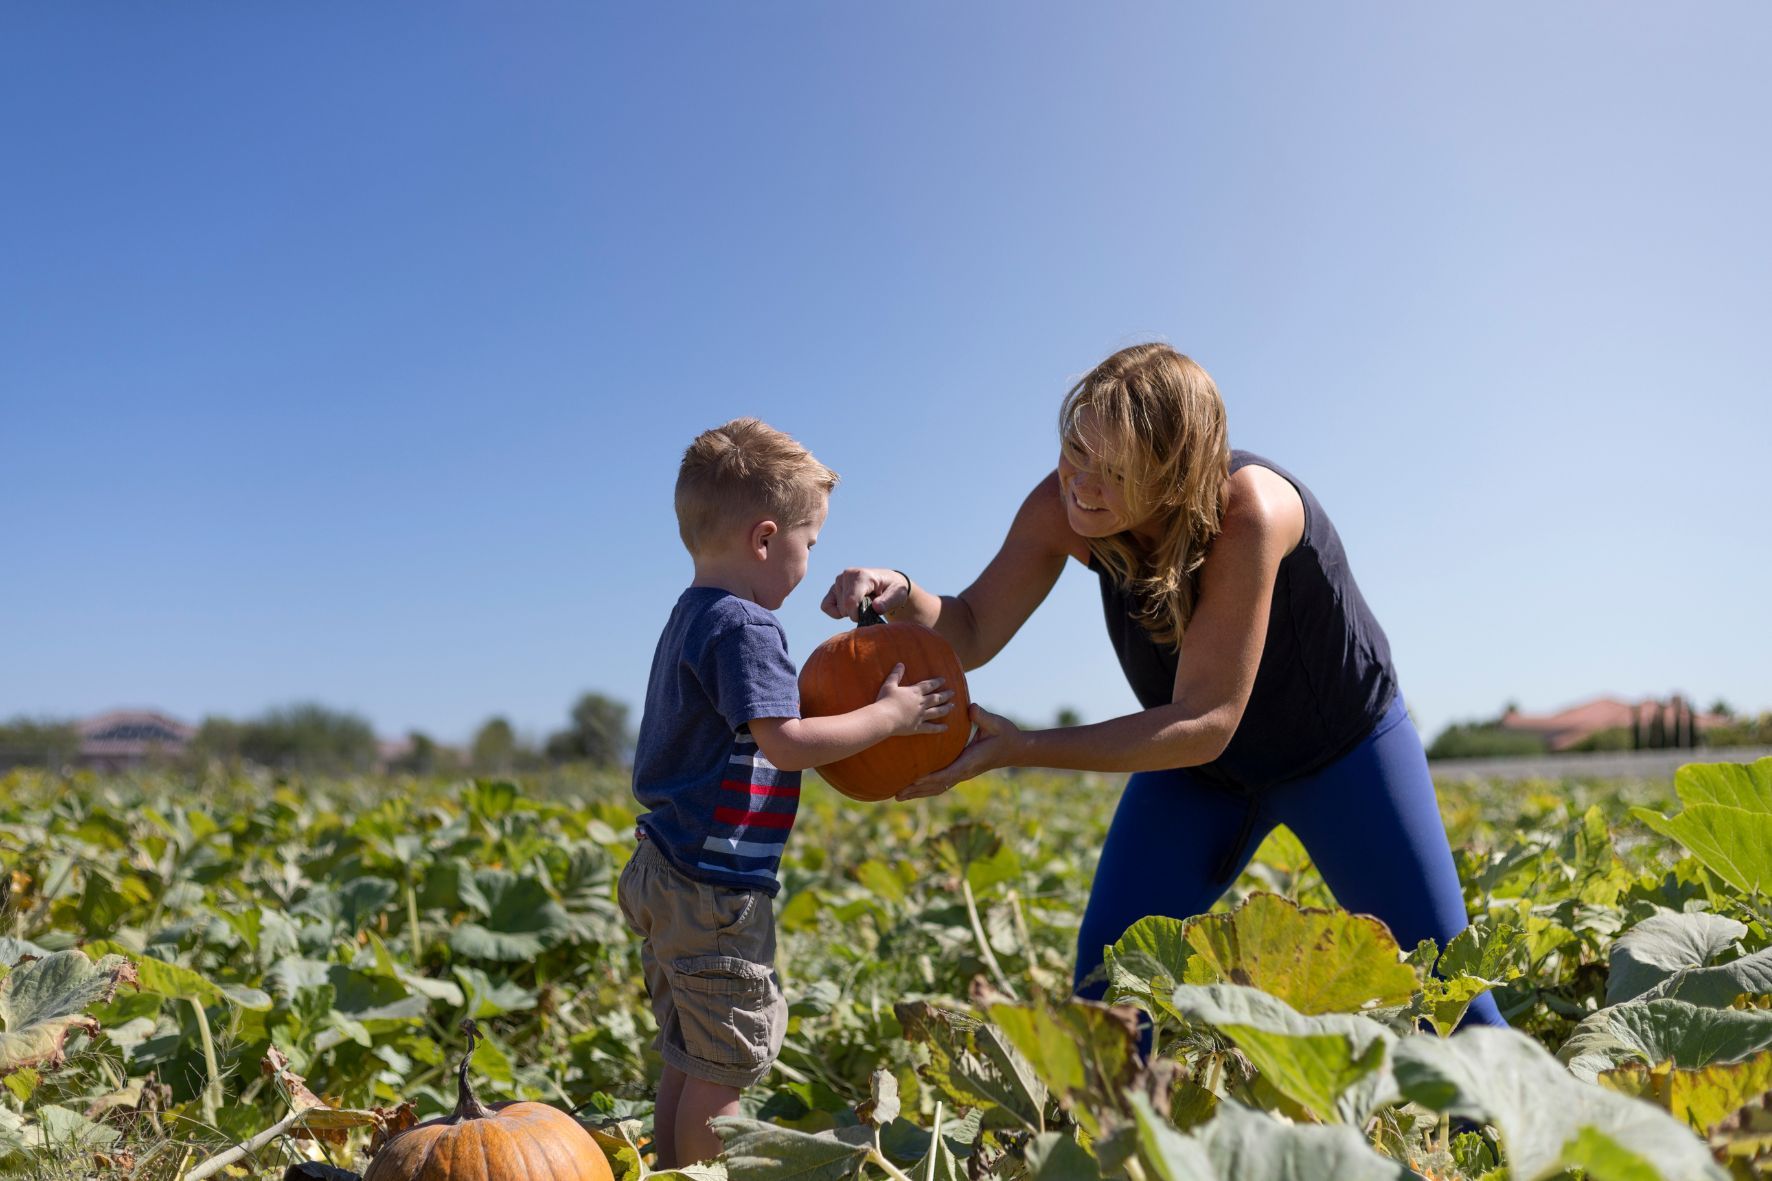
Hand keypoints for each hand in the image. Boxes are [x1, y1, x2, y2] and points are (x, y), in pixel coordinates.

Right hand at [822, 567, 911, 619]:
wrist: (888, 582)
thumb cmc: (893, 589)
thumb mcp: (897, 595)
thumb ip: (888, 602)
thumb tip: (876, 608)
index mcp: (862, 575)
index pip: (850, 601)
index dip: (856, 615)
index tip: (867, 616)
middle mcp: (847, 575)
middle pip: (844, 607)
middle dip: (855, 613)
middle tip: (869, 607)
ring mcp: (838, 581)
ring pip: (837, 608)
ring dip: (849, 612)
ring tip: (862, 604)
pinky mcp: (833, 588)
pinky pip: (826, 606)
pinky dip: (836, 612)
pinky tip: (849, 610)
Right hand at [874, 663, 953, 736]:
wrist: (885, 717)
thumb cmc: (885, 700)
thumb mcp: (889, 685)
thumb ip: (896, 675)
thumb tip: (900, 664)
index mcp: (914, 692)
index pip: (928, 685)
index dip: (936, 682)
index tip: (944, 680)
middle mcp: (920, 703)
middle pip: (936, 698)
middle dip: (945, 695)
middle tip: (952, 692)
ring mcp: (921, 715)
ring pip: (937, 711)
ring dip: (946, 708)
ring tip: (953, 706)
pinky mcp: (918, 727)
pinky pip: (931, 728)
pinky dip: (939, 728)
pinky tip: (946, 727)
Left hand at [896, 704, 1021, 799]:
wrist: (1016, 749)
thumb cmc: (1005, 734)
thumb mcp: (995, 722)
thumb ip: (982, 716)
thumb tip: (971, 708)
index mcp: (970, 760)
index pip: (947, 773)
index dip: (930, 778)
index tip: (914, 781)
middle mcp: (964, 771)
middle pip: (938, 786)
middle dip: (917, 790)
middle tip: (896, 794)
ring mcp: (963, 774)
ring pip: (938, 788)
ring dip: (919, 793)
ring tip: (899, 796)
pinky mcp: (962, 772)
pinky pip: (942, 784)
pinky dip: (927, 788)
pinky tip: (915, 790)